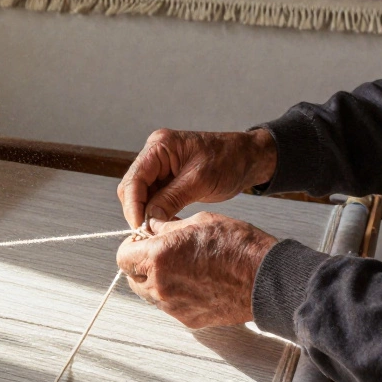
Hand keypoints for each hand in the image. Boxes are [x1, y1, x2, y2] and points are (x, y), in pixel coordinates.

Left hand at [116, 213, 277, 329]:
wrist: (267, 280)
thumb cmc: (238, 246)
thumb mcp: (199, 222)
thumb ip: (167, 227)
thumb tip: (152, 228)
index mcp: (158, 257)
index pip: (123, 256)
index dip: (131, 246)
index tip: (143, 241)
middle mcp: (161, 285)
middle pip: (132, 278)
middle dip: (141, 264)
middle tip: (161, 252)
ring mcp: (173, 306)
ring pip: (149, 294)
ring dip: (155, 280)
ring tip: (181, 266)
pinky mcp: (188, 319)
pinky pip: (169, 306)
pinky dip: (174, 294)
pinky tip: (194, 281)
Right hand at [117, 129, 277, 229]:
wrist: (249, 157)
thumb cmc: (230, 160)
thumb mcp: (200, 181)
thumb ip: (171, 199)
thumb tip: (148, 220)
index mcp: (160, 146)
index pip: (134, 179)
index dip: (132, 206)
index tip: (139, 228)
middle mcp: (155, 154)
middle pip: (132, 188)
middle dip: (137, 211)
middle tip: (147, 234)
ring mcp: (160, 166)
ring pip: (142, 195)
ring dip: (147, 214)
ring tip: (157, 232)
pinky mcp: (168, 178)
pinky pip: (154, 198)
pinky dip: (157, 212)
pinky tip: (165, 225)